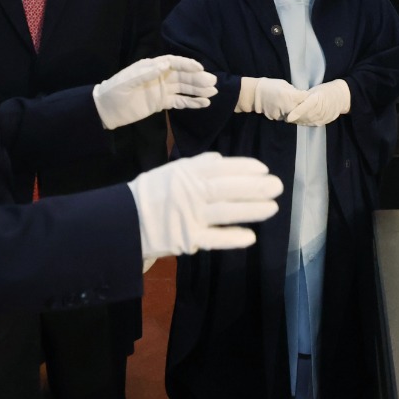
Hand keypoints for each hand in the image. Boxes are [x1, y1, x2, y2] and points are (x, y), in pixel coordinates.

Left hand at [93, 55, 217, 129]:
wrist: (106, 110)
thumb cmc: (114, 91)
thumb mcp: (127, 81)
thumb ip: (146, 73)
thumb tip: (165, 64)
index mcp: (152, 67)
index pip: (173, 63)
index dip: (187, 65)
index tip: (200, 68)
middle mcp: (160, 76)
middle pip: (183, 76)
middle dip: (198, 79)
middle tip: (213, 83)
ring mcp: (162, 90)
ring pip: (184, 88)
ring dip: (198, 90)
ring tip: (213, 93)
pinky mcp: (162, 103)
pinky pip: (180, 102)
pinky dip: (192, 102)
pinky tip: (204, 103)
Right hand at [127, 153, 281, 259]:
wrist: (121, 221)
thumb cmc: (152, 194)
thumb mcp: (171, 171)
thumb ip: (196, 165)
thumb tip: (220, 159)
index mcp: (186, 173)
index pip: (221, 168)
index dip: (244, 168)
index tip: (264, 169)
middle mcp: (190, 192)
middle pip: (227, 188)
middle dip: (255, 187)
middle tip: (277, 186)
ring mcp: (188, 216)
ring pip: (225, 211)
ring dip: (251, 209)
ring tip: (273, 207)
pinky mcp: (185, 239)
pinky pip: (213, 239)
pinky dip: (232, 237)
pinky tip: (250, 237)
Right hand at [237, 76, 305, 120]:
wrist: (255, 95)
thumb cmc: (270, 86)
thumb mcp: (284, 84)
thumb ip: (294, 91)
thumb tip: (301, 95)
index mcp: (290, 96)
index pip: (305, 98)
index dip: (309, 97)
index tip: (311, 96)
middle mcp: (287, 106)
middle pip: (302, 109)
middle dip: (304, 106)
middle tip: (306, 104)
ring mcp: (282, 114)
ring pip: (294, 115)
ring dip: (297, 112)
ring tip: (296, 107)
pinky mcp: (276, 118)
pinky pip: (286, 117)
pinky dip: (288, 114)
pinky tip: (288, 111)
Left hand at [287, 79, 350, 125]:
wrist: (342, 98)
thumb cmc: (326, 91)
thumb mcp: (315, 90)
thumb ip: (305, 96)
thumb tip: (293, 101)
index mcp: (318, 98)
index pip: (306, 106)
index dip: (297, 112)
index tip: (288, 117)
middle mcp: (320, 109)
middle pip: (305, 116)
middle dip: (294, 117)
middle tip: (285, 116)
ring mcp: (323, 117)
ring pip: (307, 121)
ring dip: (298, 120)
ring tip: (291, 118)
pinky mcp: (323, 121)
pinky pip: (311, 123)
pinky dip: (304, 122)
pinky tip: (300, 120)